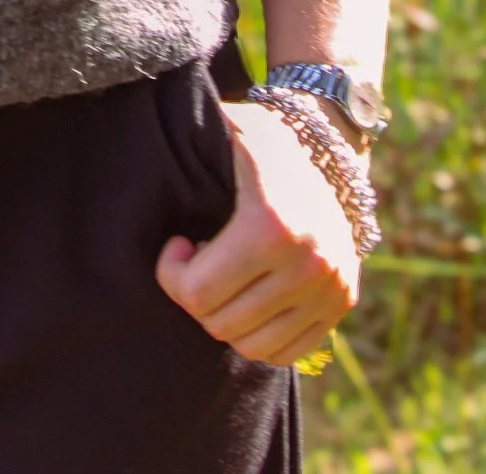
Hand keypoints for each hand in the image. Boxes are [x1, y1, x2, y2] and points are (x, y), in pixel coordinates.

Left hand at [155, 101, 361, 367]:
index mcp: (269, 226)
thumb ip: (184, 139)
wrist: (328, 150)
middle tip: (199, 260)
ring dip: (227, 317)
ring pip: (253, 346)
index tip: (178, 244)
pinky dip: (259, 335)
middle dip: (197, 296)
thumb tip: (143, 144)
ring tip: (226, 276)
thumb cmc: (260, 143)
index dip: (171, 273)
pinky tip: (249, 295)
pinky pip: (288, 352)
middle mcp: (306, 265)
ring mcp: (329, 289)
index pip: (197, 293)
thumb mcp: (225, 133)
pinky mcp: (342, 304)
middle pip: (222, 325)